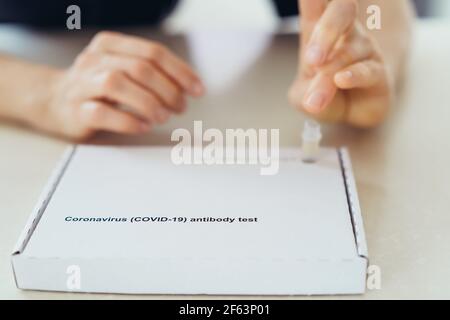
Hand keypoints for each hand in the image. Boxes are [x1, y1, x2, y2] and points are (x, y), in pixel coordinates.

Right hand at [39, 31, 203, 139]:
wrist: (53, 102)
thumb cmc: (97, 88)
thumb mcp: (121, 69)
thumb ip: (150, 73)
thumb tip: (188, 86)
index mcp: (110, 45)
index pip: (152, 52)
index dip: (180, 71)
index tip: (198, 90)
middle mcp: (94, 60)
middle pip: (139, 68)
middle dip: (168, 89)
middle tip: (181, 107)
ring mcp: (81, 85)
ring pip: (117, 84)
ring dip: (148, 102)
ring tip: (163, 116)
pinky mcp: (75, 111)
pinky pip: (101, 112)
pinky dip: (127, 120)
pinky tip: (143, 126)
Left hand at [289, 0, 392, 127]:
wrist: (348, 115)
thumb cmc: (321, 95)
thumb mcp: (302, 97)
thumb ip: (305, 94)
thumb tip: (316, 98)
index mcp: (317, 27)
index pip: (315, 1)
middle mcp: (345, 31)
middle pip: (342, 12)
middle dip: (327, 32)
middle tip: (312, 58)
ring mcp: (364, 48)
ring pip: (348, 53)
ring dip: (328, 78)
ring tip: (314, 101)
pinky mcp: (379, 71)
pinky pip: (368, 70)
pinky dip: (353, 75)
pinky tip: (341, 80)